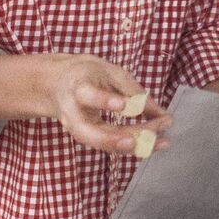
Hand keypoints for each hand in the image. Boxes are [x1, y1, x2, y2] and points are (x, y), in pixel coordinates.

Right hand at [0, 53, 169, 155]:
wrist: (57, 85)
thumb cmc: (88, 75)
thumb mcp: (110, 72)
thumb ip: (133, 91)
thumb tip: (161, 112)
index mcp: (77, 88)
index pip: (88, 96)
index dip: (105, 101)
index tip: (124, 104)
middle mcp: (74, 115)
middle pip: (91, 133)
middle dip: (117, 139)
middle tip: (144, 137)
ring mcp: (80, 130)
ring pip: (104, 144)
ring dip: (135, 145)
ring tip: (162, 142)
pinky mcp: (91, 138)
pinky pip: (113, 146)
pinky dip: (136, 146)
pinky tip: (157, 143)